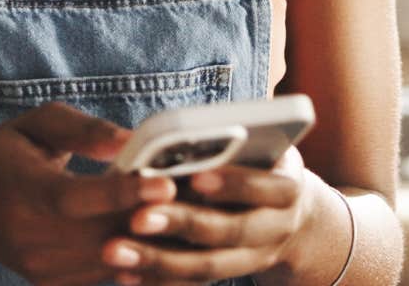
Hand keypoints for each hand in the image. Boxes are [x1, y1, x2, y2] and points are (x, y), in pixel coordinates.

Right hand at [0, 102, 180, 285]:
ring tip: (191, 206)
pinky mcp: (57, 285)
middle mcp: (30, 238)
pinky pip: (112, 272)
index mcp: (21, 191)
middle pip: (105, 233)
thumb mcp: (33, 126)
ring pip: (116, 258)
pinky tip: (162, 227)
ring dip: (156, 235)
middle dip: (156, 215)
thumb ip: (81, 129)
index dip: (123, 193)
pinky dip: (142, 252)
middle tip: (201, 191)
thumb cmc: (4, 157)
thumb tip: (130, 142)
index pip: (76, 198)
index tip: (164, 182)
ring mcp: (44, 269)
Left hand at [100, 144, 321, 285]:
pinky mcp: (228, 274)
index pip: (263, 186)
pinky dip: (157, 281)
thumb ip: (232, 144)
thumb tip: (181, 136)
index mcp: (287, 188)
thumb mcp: (262, 147)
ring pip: (208, 266)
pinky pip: (192, 284)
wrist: (293, 218)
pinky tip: (123, 276)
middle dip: (182, 224)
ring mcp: (253, 259)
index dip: (231, 183)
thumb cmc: (263, 163)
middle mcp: (276, 229)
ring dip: (159, 261)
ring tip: (115, 251)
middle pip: (230, 230)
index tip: (195, 176)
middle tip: (137, 218)